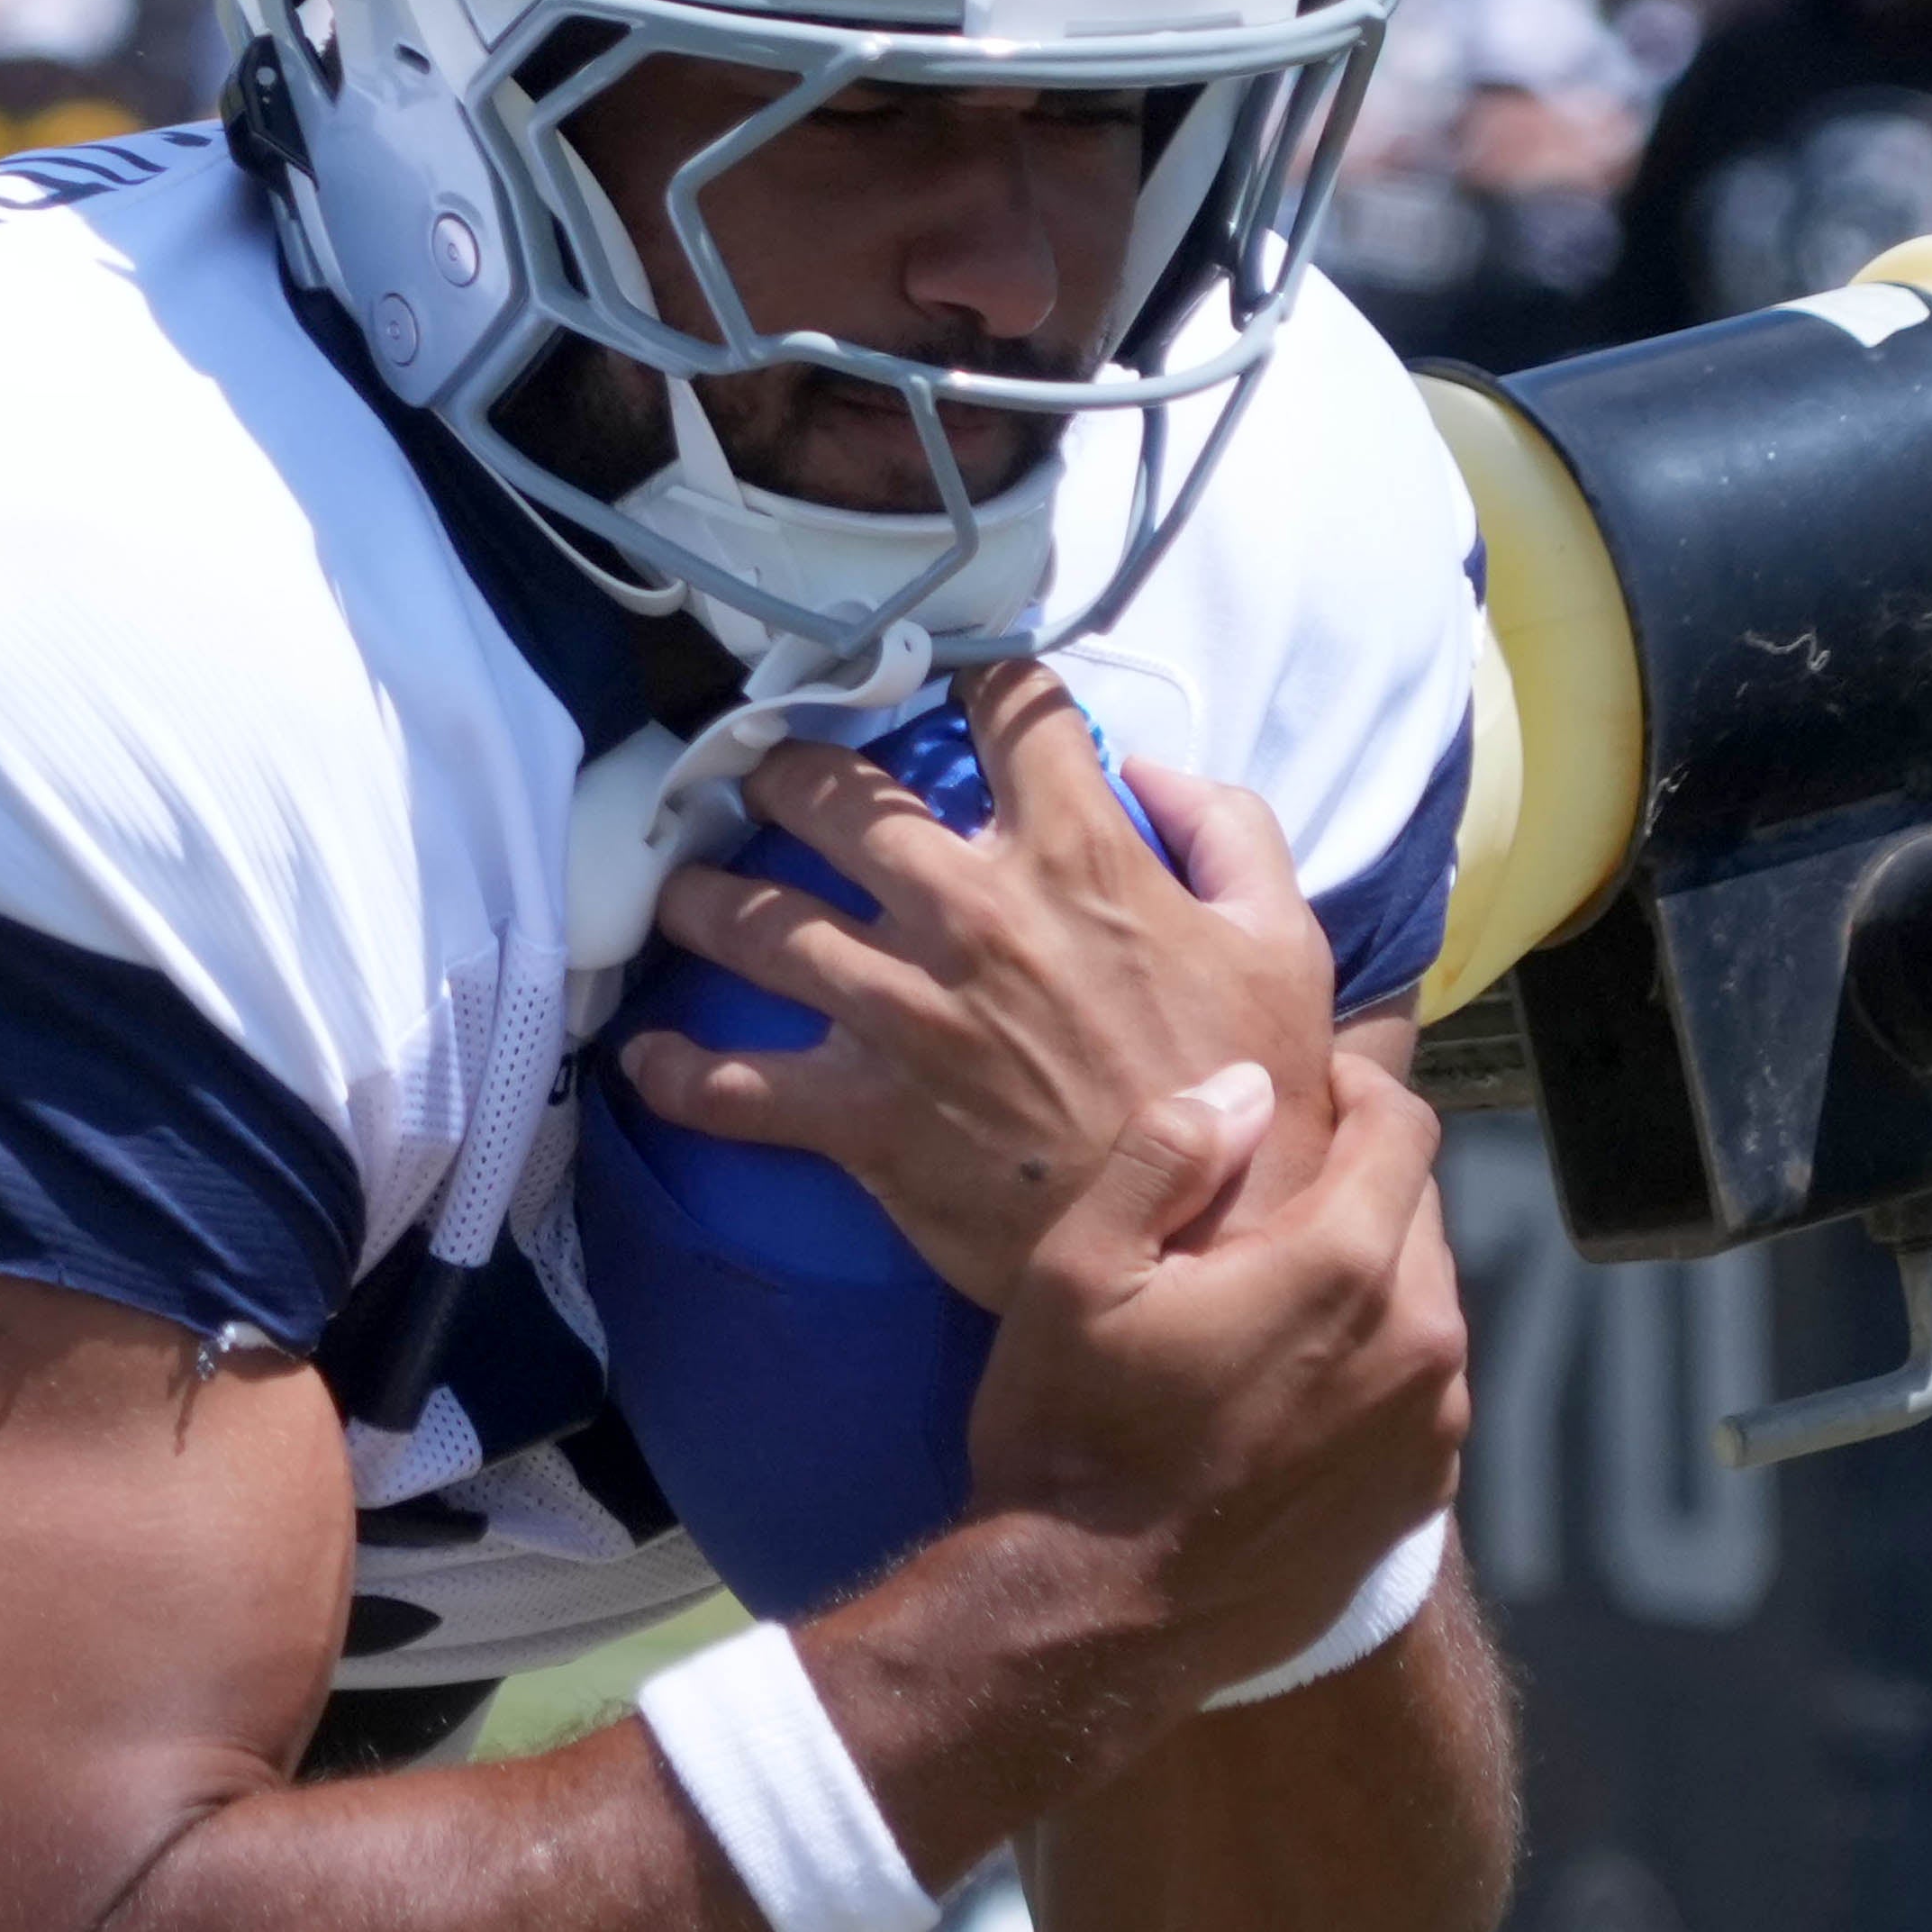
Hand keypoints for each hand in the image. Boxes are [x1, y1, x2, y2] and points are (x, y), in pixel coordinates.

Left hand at [614, 659, 1342, 1308]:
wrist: (1206, 1251)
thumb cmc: (1247, 1095)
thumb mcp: (1285, 943)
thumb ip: (1231, 830)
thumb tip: (1153, 765)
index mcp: (1076, 857)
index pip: (1009, 712)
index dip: (974, 680)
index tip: (941, 680)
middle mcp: (970, 914)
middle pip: (835, 795)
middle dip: (783, 771)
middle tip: (761, 776)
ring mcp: (902, 1013)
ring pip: (757, 920)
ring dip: (702, 897)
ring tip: (683, 889)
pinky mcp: (861, 1113)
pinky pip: (734, 1086)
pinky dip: (678, 1070)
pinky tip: (646, 1054)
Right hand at [952, 1042, 1469, 1696]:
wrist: (1095, 1620)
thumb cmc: (1073, 1437)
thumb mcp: (1076, 1273)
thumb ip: (1167, 1153)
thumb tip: (1249, 1085)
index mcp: (1345, 1267)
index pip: (1404, 1130)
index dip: (1359, 1091)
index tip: (1311, 1090)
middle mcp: (1420, 1340)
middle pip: (1418, 1215)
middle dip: (1358, 1187)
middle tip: (1272, 1203)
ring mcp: (1431, 1428)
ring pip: (1425, 1305)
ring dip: (1369, 1281)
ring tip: (1279, 1301)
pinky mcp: (1420, 1496)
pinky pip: (1420, 1391)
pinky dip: (1374, 1367)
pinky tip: (1295, 1390)